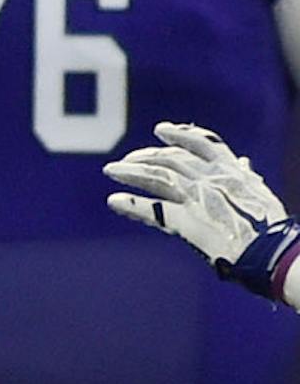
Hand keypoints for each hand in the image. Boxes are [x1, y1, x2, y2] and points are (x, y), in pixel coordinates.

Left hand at [106, 122, 299, 303]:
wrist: (272, 254)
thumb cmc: (270, 229)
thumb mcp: (261, 195)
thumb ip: (247, 177)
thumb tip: (244, 162)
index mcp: (231, 171)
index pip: (202, 143)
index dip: (180, 135)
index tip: (161, 130)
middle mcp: (211, 178)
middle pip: (171, 158)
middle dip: (147, 155)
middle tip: (127, 159)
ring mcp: (197, 197)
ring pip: (157, 176)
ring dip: (131, 172)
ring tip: (112, 170)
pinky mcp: (186, 220)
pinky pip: (152, 209)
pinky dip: (132, 204)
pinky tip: (114, 201)